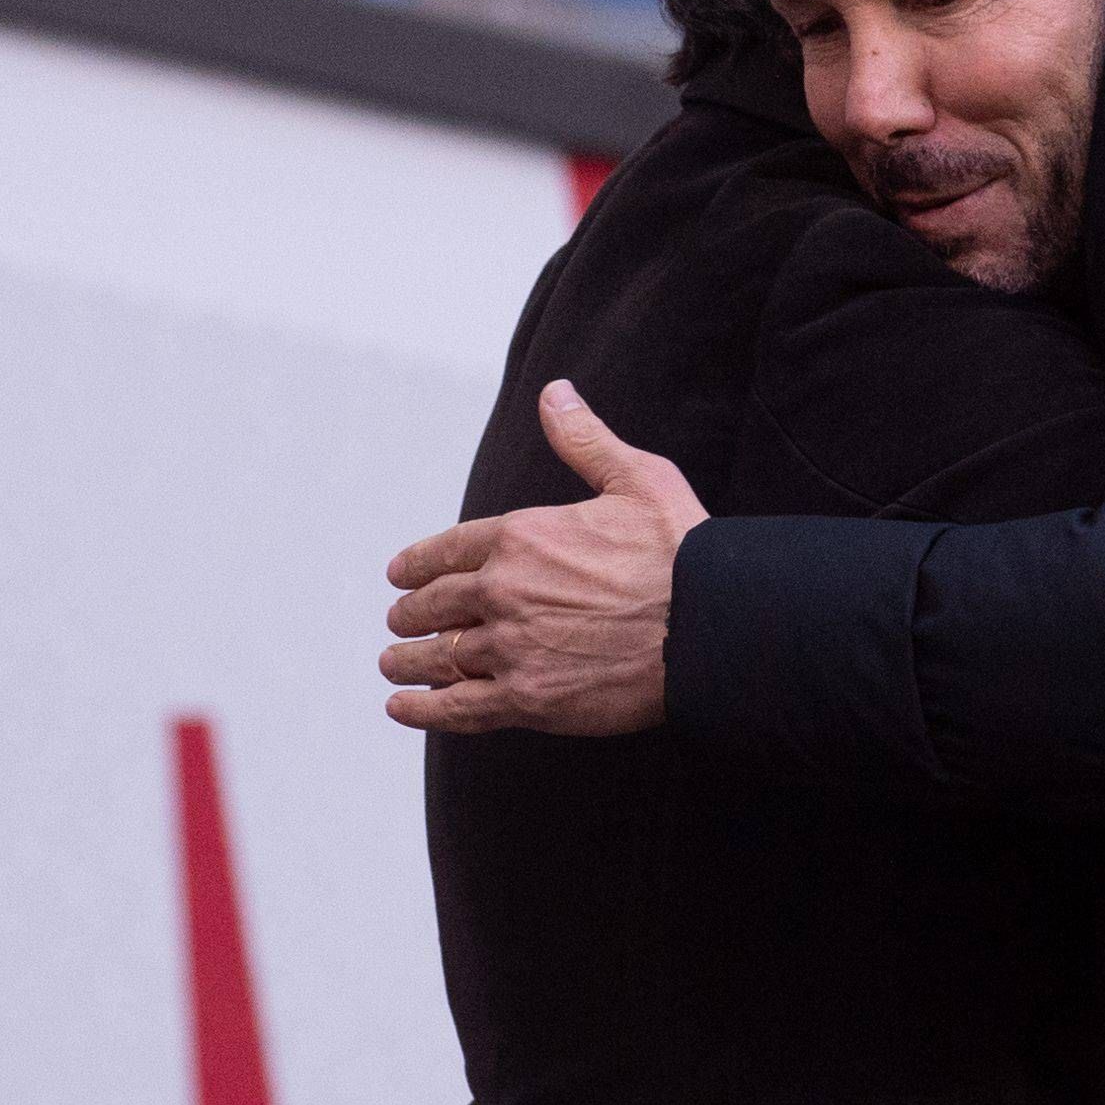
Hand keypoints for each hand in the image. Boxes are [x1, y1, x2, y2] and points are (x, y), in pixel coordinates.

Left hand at [380, 380, 708, 735]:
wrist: (711, 626)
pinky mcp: (528, 699)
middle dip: (410, 614)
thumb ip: (585, 441)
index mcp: (522, 536)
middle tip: (398, 622)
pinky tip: (401, 707)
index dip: (415, 565)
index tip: (398, 576)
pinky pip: (458, 708)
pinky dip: (423, 710)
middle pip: (434, 606)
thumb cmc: (681, 551)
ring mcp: (513, 648)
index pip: (446, 551)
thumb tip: (555, 394)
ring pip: (439, 658)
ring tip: (393, 665)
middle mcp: (506, 591)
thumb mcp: (636, 479)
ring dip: (407, 661)